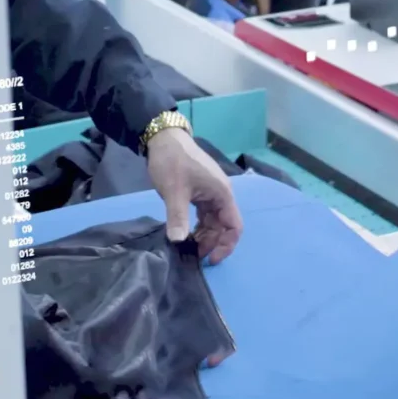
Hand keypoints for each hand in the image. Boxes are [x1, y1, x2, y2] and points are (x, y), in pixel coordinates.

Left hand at [145, 127, 241, 264]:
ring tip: (187, 248)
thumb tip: (178, 241)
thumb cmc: (173, 162)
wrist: (163, 139)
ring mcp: (211, 194)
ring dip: (204, 236)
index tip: (210, 260)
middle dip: (211, 243)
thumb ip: (178, 217)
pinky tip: (185, 234)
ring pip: (213, 222)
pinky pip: (204, 215)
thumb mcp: (174, 191)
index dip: (225, 246)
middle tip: (192, 256)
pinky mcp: (201, 192)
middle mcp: (221, 195)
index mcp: (222, 194)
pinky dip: (197, 226)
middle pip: (224, 227)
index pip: (234, 226)